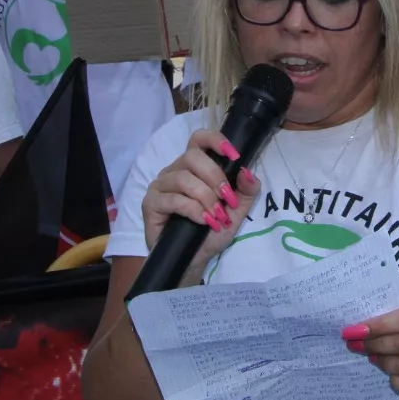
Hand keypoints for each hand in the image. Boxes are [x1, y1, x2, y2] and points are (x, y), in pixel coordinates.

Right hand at [141, 130, 261, 283]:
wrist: (194, 260)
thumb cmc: (211, 231)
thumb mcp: (236, 211)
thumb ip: (246, 190)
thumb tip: (247, 171)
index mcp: (194, 166)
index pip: (199, 139)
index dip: (215, 140)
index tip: (234, 155)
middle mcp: (175, 170)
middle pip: (192, 156)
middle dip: (215, 176)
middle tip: (228, 199)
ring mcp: (160, 186)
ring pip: (183, 178)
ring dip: (205, 197)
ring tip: (216, 216)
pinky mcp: (151, 204)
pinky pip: (173, 199)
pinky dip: (193, 210)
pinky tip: (204, 221)